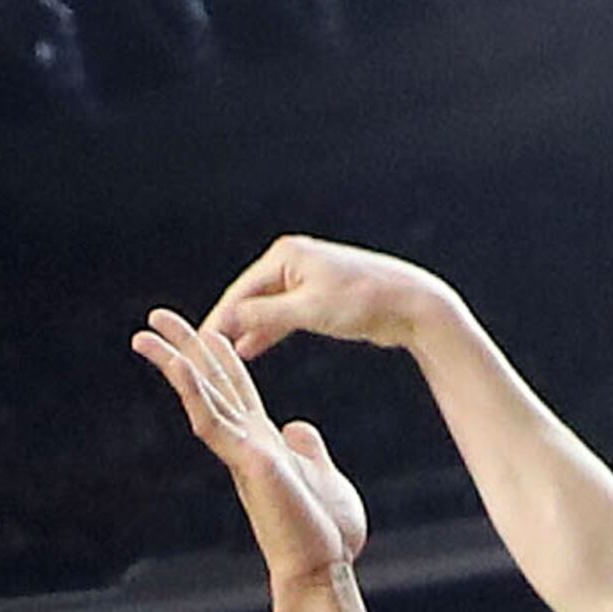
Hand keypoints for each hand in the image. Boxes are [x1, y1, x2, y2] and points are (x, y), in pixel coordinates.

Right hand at [132, 312, 371, 603]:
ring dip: (175, 363)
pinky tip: (179, 366)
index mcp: (264, 442)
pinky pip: (214, 422)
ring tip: (146, 334)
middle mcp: (246, 443)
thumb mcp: (322, 476)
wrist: (323, 569)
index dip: (222, 357)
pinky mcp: (248, 463)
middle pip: (211, 385)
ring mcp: (242, 452)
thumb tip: (298, 428)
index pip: (237, 389)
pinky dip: (196, 393)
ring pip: (201, 398)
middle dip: (186, 348)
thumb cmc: (325, 533)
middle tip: (157, 316)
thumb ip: (307, 450)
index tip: (207, 329)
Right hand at [198, 232, 465, 372]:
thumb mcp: (311, 311)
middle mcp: (294, 261)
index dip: (220, 319)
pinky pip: (286, 315)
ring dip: (248, 330)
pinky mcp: (321, 297)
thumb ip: (266, 317)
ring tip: (222, 355)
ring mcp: (308, 278)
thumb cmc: (365, 303)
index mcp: (287, 256)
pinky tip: (251, 348)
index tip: (199, 344)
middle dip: (229, 324)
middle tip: (203, 353)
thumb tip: (227, 322)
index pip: (242, 291)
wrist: (413, 305)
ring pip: (268, 308)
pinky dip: (270, 331)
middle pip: (251, 297)